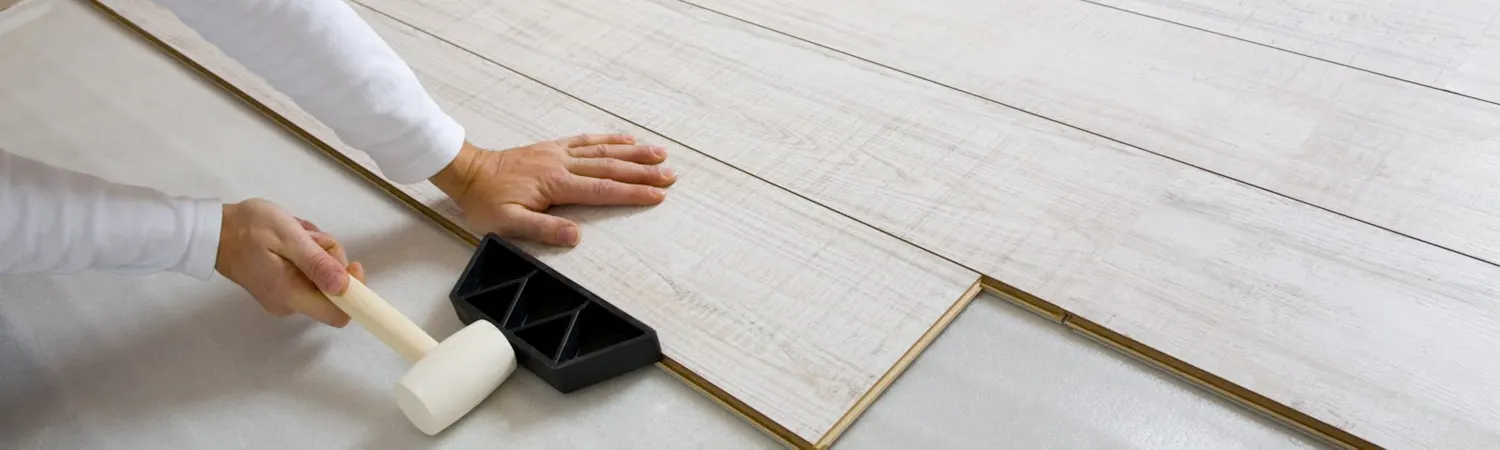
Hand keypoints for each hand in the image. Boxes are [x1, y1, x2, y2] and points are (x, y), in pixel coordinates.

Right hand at [215, 198, 366, 326]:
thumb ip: (316, 263)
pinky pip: (308, 272)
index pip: (339, 314)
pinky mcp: (281, 286)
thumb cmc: (248, 228)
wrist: (213, 230)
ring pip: (322, 276)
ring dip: (317, 251)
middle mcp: (290, 304)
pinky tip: (290, 240)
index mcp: (292, 295)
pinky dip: (306, 253)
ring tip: (294, 234)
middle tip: (308, 237)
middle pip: (333, 289)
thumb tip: (344, 287)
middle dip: (329, 258)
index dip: (354, 292)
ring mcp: (285, 296)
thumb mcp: (288, 237)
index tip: (352, 264)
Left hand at [429, 134, 676, 245]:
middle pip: (610, 168)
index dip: (632, 193)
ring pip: (604, 151)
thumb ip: (543, 230)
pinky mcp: (553, 148)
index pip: (602, 190)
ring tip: (660, 154)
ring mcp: (559, 153)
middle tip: (671, 175)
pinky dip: (609, 139)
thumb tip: (576, 236)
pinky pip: (587, 141)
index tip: (657, 195)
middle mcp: (562, 164)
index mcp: (556, 184)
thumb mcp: (508, 224)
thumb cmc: (486, 201)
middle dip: (643, 172)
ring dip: (634, 153)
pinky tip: (626, 140)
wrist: (467, 172)